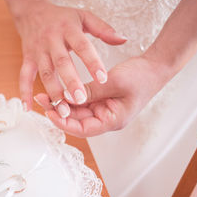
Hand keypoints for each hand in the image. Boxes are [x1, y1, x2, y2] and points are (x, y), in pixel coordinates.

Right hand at [10, 0, 126, 113]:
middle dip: (71, 82)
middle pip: (62, 63)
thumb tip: (123, 39)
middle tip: (81, 100)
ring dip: (53, 92)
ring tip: (62, 110)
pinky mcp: (27, 59)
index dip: (92, 62)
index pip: (82, 46)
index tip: (103, 79)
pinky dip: (24, 92)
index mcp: (68, 30)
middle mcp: (52, 41)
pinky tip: (28, 108)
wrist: (32, 12)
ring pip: (45, 73)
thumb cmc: (62, 18)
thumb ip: (104, 29)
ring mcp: (38, 51)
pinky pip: (24, 77)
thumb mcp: (84, 17)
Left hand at [34, 56, 173, 137]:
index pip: (83, 129)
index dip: (64, 123)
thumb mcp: (114, 82)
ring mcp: (103, 109)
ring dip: (62, 103)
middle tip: (41, 100)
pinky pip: (82, 101)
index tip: (49, 113)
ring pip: (77, 111)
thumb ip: (91, 91)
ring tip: (44, 95)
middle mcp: (106, 118)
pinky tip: (58, 90)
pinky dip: (70, 97)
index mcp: (112, 121)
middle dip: (58, 111)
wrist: (156, 66)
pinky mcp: (101, 100)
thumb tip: (66, 96)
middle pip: (76, 121)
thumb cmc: (141, 77)